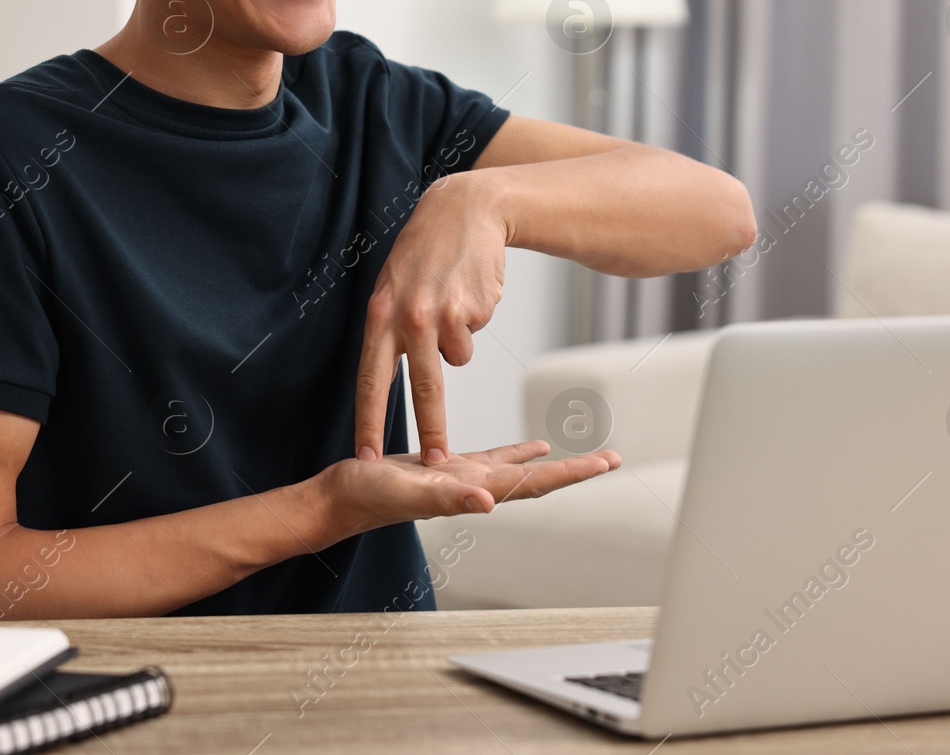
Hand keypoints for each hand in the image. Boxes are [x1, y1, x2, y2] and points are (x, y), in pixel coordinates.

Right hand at [321, 440, 621, 535]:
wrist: (338, 500)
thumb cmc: (366, 497)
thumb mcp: (405, 492)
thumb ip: (446, 498)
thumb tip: (489, 503)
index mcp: (471, 491)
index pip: (532, 483)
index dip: (569, 473)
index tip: (605, 463)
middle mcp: (474, 488)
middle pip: (535, 478)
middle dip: (573, 470)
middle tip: (611, 459)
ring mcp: (461, 479)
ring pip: (518, 469)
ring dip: (550, 464)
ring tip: (582, 456)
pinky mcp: (444, 467)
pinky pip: (491, 459)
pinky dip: (515, 452)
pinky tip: (530, 446)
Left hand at [354, 171, 507, 463]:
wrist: (466, 210)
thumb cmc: (425, 251)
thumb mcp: (393, 285)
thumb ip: (392, 328)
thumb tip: (400, 372)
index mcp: (380, 314)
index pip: (370, 378)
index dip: (368, 420)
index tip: (366, 455)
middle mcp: (409, 316)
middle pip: (422, 387)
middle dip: (430, 429)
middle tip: (434, 463)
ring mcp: (444, 313)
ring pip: (457, 359)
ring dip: (457, 341)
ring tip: (452, 301)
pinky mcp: (475, 309)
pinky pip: (474, 336)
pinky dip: (474, 319)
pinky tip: (468, 289)